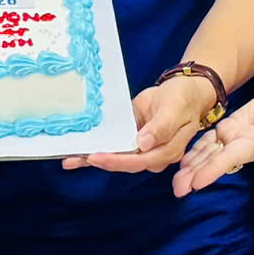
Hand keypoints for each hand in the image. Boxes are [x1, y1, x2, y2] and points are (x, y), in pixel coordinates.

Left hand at [67, 72, 219, 173]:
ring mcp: (141, 148)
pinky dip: (96, 150)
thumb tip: (144, 143)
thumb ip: (162, 127)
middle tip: (75, 159)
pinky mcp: (132, 139)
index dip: (118, 161)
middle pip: (125, 163)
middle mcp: (152, 155)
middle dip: (100, 162)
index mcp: (166, 151)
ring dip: (93, 159)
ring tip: (69, 159)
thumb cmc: (182, 99)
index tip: (97, 158)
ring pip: (117, 157)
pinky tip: (77, 154)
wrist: (184, 91)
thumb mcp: (174, 108)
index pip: (140, 161)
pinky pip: (115, 146)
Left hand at [172, 85, 253, 196]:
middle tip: (177, 189)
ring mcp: (235, 137)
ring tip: (176, 179)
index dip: (211, 170)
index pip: (228, 159)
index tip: (196, 183)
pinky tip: (185, 158)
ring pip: (210, 152)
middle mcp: (240, 145)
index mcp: (252, 145)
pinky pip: (212, 138)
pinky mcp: (233, 126)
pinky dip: (198, 148)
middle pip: (214, 161)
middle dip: (195, 174)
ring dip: (193, 164)